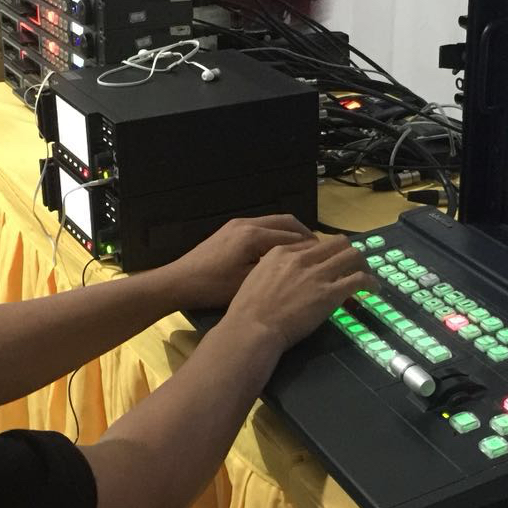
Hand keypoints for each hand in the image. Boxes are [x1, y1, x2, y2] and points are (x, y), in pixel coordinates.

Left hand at [158, 215, 311, 309]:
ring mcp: (237, 224)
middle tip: (320, 249)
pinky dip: (276, 234)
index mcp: (254, 235)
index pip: (293, 235)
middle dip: (305, 234)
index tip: (327, 255)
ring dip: (291, 233)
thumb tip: (302, 265)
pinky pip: (261, 226)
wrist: (179, 281)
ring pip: (274, 222)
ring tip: (303, 250)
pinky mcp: (230, 229)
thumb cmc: (213, 286)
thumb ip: (276, 269)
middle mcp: (248, 223)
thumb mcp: (248, 281)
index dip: (312, 245)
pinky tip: (280, 250)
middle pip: (286, 222)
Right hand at [222, 235, 372, 354]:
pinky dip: (370, 282)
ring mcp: (317, 274)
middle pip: (337, 243)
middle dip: (349, 252)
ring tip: (367, 275)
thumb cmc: (247, 310)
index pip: (313, 243)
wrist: (252, 327)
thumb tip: (285, 274)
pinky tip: (372, 289)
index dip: (325, 253)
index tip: (329, 264)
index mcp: (282, 252)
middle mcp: (302, 258)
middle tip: (354, 265)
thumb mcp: (256, 277)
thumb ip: (273, 270)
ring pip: (352, 255)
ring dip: (363, 264)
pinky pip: (358, 280)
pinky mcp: (330, 293)